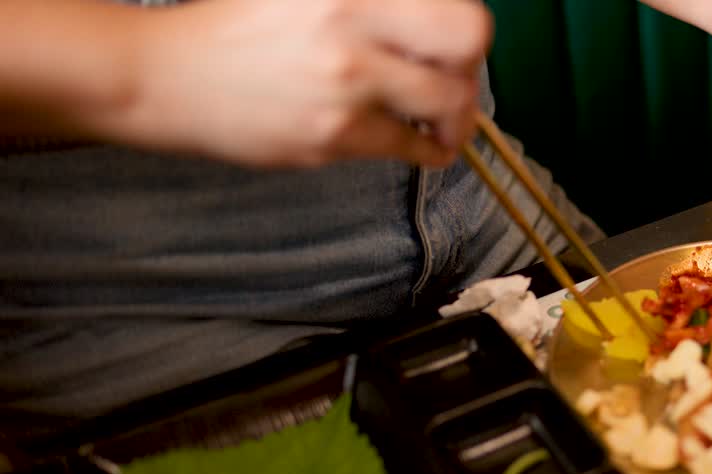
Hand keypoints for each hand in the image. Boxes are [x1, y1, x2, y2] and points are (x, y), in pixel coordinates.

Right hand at [127, 0, 491, 167]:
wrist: (169, 77)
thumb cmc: (241, 29)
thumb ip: (374, 4)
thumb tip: (438, 20)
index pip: (455, 4)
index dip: (465, 28)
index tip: (454, 46)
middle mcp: (353, 18)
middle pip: (468, 39)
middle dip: (472, 67)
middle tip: (457, 83)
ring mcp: (346, 79)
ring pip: (448, 102)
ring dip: (456, 120)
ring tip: (443, 126)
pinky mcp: (335, 133)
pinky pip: (409, 147)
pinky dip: (427, 151)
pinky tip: (421, 147)